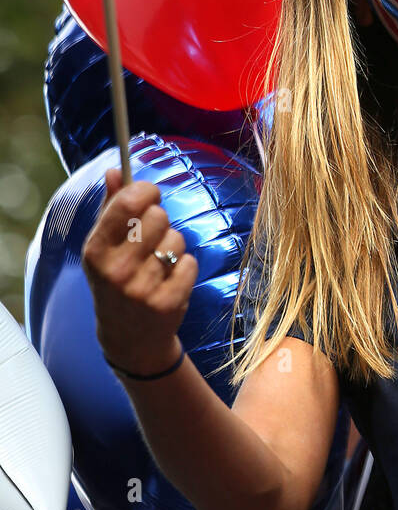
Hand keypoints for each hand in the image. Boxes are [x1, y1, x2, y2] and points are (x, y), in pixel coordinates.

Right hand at [82, 168, 197, 375]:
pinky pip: (190, 261)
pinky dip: (185, 267)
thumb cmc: (116, 281)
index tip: (149, 195)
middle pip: (158, 216)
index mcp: (95, 251)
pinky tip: (170, 280)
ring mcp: (142, 288)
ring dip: (173, 246)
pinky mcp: (168, 302)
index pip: (127, 202)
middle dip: (160, 221)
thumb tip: (115, 170)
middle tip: (152, 238)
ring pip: (177, 239)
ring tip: (158, 264)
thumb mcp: (105, 247)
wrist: (129, 339)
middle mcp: (116, 270)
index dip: (145, 191)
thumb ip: (111, 206)